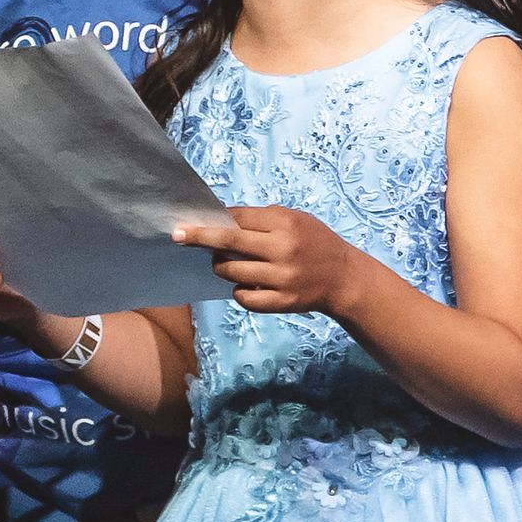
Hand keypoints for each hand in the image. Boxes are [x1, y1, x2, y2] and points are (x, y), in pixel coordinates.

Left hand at [174, 204, 360, 315]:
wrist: (344, 279)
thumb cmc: (316, 243)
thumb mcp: (297, 219)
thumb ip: (264, 218)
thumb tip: (223, 218)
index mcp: (286, 225)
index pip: (239, 218)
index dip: (214, 219)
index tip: (190, 221)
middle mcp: (283, 250)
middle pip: (229, 241)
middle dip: (199, 237)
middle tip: (177, 235)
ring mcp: (282, 279)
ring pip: (232, 271)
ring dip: (220, 266)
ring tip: (225, 262)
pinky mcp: (282, 303)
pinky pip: (244, 297)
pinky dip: (238, 290)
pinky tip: (243, 284)